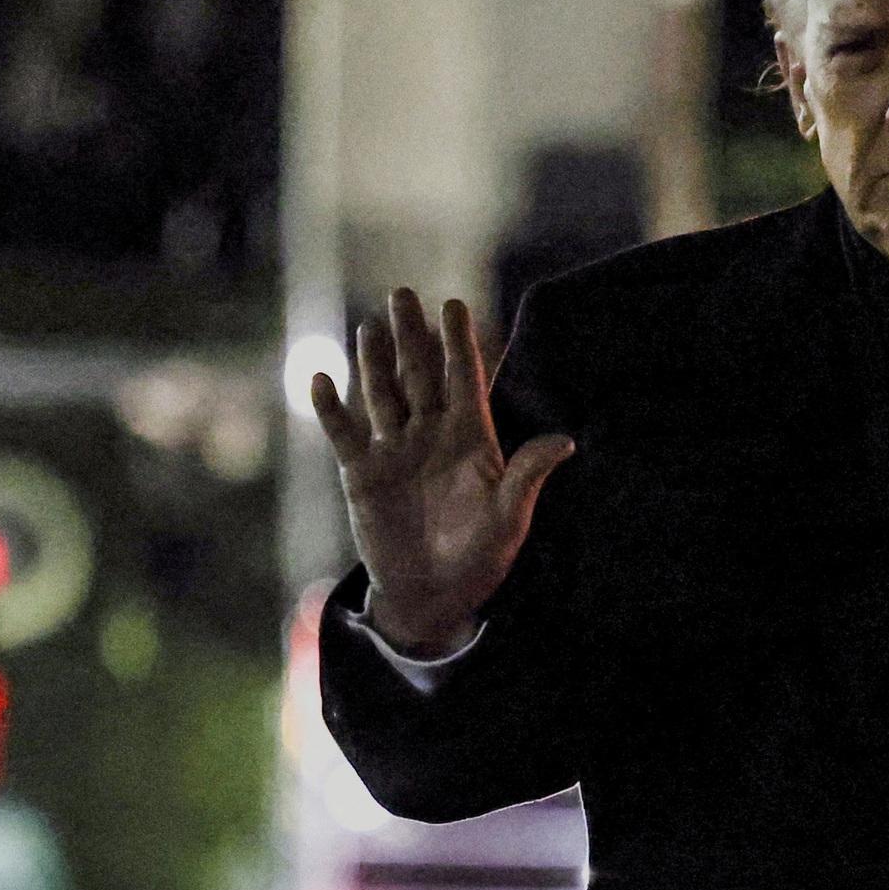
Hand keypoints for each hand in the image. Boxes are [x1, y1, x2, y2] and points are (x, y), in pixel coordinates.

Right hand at [308, 288, 575, 657]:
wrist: (433, 597)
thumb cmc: (480, 558)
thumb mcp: (509, 519)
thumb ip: (527, 476)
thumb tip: (566, 440)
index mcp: (470, 437)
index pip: (464, 379)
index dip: (458, 343)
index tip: (452, 305)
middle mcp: (430, 434)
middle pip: (419, 375)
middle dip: (411, 336)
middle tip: (402, 293)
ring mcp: (395, 450)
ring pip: (381, 394)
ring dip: (373, 361)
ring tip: (368, 326)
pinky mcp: (363, 473)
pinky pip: (344, 433)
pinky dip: (331, 408)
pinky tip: (322, 380)